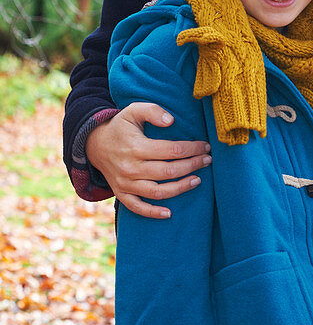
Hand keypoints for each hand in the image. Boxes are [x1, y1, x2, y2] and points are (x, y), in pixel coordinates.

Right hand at [86, 104, 210, 218]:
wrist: (94, 144)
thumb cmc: (120, 127)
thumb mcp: (132, 111)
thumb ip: (152, 111)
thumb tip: (171, 121)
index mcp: (136, 148)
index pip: (172, 150)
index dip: (192, 149)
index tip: (205, 147)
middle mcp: (131, 168)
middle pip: (169, 171)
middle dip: (192, 166)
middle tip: (207, 161)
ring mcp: (125, 183)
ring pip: (157, 192)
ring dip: (180, 188)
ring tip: (197, 180)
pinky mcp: (121, 193)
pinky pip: (137, 207)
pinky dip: (152, 213)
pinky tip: (169, 213)